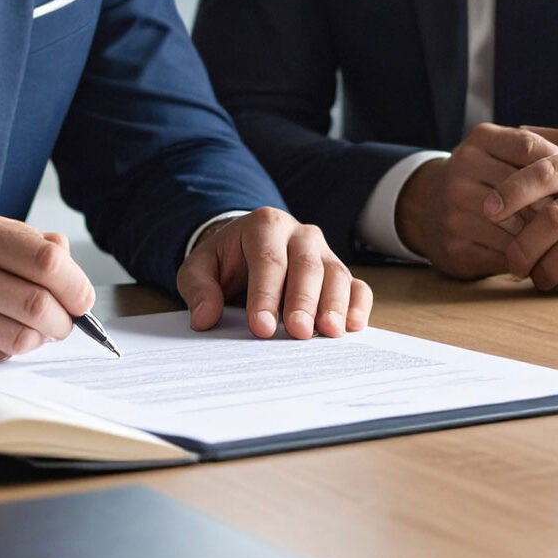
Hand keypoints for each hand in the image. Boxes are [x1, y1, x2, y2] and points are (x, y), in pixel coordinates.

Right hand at [0, 208, 94, 365]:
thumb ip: (19, 240)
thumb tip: (66, 258)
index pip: (46, 259)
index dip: (75, 283)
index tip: (81, 296)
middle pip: (39, 303)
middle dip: (65, 319)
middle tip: (66, 320)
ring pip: (22, 336)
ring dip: (40, 338)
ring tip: (34, 328)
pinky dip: (8, 348)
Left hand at [175, 207, 371, 339]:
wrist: (245, 248)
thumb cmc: (225, 260)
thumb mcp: (199, 267)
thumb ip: (198, 288)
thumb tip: (204, 318)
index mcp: (264, 225)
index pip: (268, 260)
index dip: (266, 295)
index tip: (262, 327)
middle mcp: (300, 234)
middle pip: (306, 266)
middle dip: (303, 301)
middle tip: (298, 332)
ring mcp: (323, 252)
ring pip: (336, 274)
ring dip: (335, 305)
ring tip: (329, 333)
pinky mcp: (338, 271)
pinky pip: (357, 286)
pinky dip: (358, 306)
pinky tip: (353, 327)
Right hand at [394, 123, 557, 277]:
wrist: (427, 209)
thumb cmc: (487, 175)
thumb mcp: (511, 150)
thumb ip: (551, 141)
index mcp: (480, 141)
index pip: (529, 148)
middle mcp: (461, 170)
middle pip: (526, 192)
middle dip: (557, 209)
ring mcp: (454, 209)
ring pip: (518, 227)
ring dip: (546, 239)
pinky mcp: (455, 246)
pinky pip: (505, 256)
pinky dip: (530, 261)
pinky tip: (544, 260)